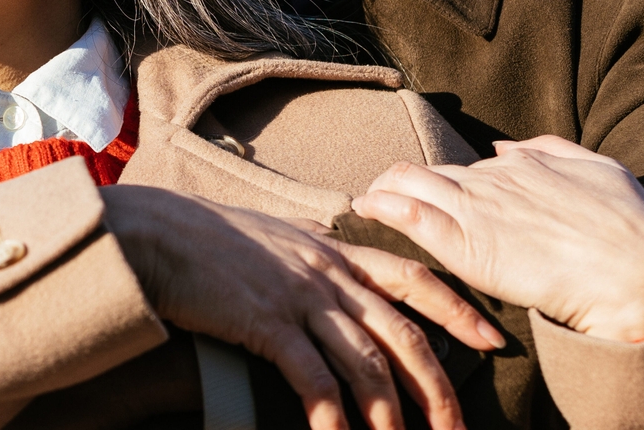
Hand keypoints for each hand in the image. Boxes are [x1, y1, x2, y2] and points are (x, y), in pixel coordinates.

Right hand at [101, 185, 502, 429]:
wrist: (152, 233)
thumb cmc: (202, 237)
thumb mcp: (270, 233)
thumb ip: (308, 249)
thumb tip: (330, 254)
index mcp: (331, 248)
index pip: (412, 275)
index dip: (456, 309)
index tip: (491, 340)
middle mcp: (325, 271)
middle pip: (401, 332)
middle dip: (437, 386)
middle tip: (457, 428)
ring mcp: (298, 296)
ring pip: (366, 361)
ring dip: (391, 413)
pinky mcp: (266, 323)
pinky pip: (314, 378)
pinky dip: (333, 415)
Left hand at [353, 135, 643, 342]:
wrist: (638, 274)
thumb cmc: (632, 230)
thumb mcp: (602, 170)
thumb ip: (554, 152)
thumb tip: (508, 147)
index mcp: (523, 164)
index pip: (468, 169)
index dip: (447, 182)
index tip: (433, 193)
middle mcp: (492, 178)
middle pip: (432, 173)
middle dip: (404, 183)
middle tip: (382, 195)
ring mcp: (475, 208)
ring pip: (410, 184)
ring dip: (384, 190)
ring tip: (367, 200)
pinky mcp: (463, 243)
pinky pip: (409, 214)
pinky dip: (382, 207)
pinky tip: (365, 208)